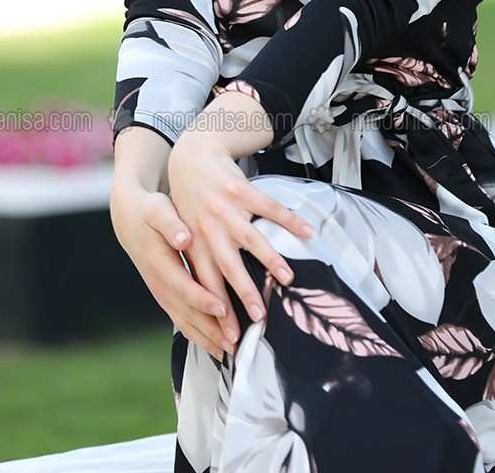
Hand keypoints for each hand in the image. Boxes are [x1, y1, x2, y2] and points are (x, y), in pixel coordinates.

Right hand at [109, 180, 233, 360]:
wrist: (128, 219)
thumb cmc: (148, 211)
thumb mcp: (157, 210)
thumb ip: (170, 224)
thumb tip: (182, 237)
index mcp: (160, 263)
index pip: (184, 286)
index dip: (203, 299)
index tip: (224, 308)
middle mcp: (159, 283)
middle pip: (186, 312)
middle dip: (210, 329)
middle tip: (235, 342)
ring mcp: (161, 292)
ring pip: (184, 321)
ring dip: (206, 338)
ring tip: (230, 352)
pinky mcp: (165, 295)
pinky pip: (182, 319)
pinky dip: (199, 334)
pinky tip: (215, 345)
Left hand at [167, 129, 313, 351]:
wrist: (192, 158)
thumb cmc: (189, 204)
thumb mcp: (186, 235)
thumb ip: (198, 264)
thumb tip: (206, 305)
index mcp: (195, 245)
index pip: (206, 284)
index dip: (217, 311)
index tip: (231, 337)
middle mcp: (209, 230)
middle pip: (228, 266)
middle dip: (243, 293)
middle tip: (260, 317)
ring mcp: (226, 209)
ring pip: (250, 239)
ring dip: (270, 260)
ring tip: (288, 279)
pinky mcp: (242, 190)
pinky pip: (269, 207)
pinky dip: (290, 220)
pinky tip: (308, 232)